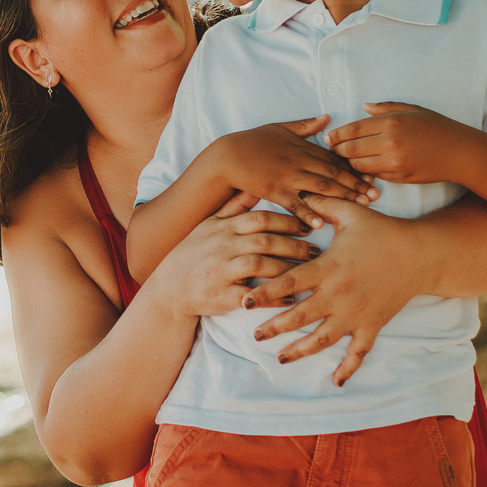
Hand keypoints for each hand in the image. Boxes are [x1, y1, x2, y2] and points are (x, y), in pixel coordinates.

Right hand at [150, 209, 320, 320]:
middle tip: (317, 251)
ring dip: (287, 269)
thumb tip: (256, 187)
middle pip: (265, 241)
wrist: (169, 287)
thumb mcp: (209, 225)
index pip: (260, 219)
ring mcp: (221, 271)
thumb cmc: (193, 253)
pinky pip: (251, 296)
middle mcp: (223, 247)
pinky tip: (290, 299)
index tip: (309, 226)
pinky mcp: (221, 295)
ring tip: (308, 273)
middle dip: (294, 245)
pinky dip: (272, 297)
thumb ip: (234, 207)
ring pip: (260, 266)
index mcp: (223, 228)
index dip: (288, 221)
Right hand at [216, 116, 376, 229]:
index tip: (371, 175)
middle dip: (356, 184)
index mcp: (301, 147)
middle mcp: (298, 162)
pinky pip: (294, 204)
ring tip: (361, 206)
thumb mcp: (280, 128)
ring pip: (320, 188)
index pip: (333, 158)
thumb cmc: (253, 141)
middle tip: (376, 194)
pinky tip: (320, 222)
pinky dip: (307, 213)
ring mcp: (286, 177)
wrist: (228, 156)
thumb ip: (305, 125)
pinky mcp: (274, 191)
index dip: (354, 167)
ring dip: (343, 197)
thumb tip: (327, 118)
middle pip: (333, 174)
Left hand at [240, 194, 429, 386]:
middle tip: (254, 335)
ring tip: (280, 358)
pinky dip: (347, 368)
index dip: (265, 293)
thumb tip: (296, 191)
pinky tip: (335, 381)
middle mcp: (339, 295)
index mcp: (328, 268)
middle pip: (300, 316)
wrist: (421, 254)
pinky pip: (359, 351)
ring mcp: (356, 313)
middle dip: (275, 327)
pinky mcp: (373, 324)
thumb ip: (321, 205)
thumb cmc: (383, 231)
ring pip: (323, 339)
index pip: (289, 283)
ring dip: (300, 351)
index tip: (245, 303)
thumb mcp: (351, 212)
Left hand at [324, 102, 473, 184]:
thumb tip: (364, 107)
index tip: (327, 137)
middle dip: (337, 150)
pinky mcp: (398, 177)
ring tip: (344, 158)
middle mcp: (390, 142)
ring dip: (349, 163)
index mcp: (391, 122)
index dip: (336, 134)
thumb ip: (385, 108)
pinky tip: (362, 167)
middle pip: (350, 149)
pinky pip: (373, 175)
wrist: (460, 153)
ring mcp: (394, 162)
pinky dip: (365, 172)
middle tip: (332, 149)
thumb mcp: (412, 110)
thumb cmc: (436, 127)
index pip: (353, 129)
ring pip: (358, 165)